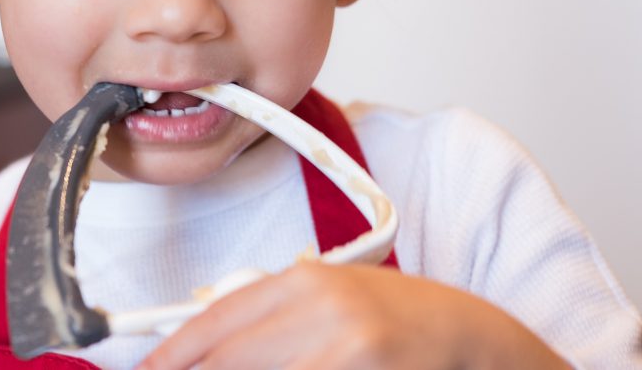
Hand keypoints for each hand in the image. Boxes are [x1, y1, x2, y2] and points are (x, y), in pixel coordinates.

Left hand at [138, 262, 569, 369]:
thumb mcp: (331, 299)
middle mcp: (322, 308)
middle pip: (227, 358)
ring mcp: (346, 346)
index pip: (216, 321)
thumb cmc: (399, 319)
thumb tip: (201, 347)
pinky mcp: (363, 369)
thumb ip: (271, 316)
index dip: (172, 354)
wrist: (469, 337)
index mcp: (305, 279)